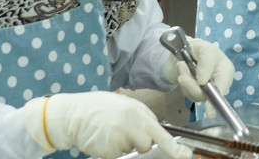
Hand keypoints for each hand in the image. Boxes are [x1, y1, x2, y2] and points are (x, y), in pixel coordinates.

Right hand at [23, 92, 190, 158]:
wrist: (73, 114)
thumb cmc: (100, 108)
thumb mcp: (125, 104)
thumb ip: (142, 116)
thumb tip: (153, 130)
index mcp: (137, 113)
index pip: (160, 133)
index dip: (173, 147)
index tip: (184, 155)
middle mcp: (130, 127)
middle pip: (146, 145)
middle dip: (139, 142)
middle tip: (124, 131)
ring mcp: (119, 140)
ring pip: (130, 150)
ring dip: (124, 145)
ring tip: (110, 131)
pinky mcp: (108, 151)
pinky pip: (117, 156)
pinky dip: (111, 151)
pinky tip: (103, 139)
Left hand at [164, 38, 234, 118]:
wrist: (188, 52)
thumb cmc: (202, 50)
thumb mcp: (206, 50)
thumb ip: (206, 63)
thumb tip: (202, 81)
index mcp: (225, 73)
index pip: (222, 88)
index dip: (216, 101)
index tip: (210, 112)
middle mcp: (218, 84)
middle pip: (205, 95)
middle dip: (191, 86)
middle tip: (182, 76)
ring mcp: (206, 90)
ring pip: (194, 94)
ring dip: (185, 81)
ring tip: (183, 65)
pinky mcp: (196, 93)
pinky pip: (187, 92)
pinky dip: (182, 81)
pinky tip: (184, 71)